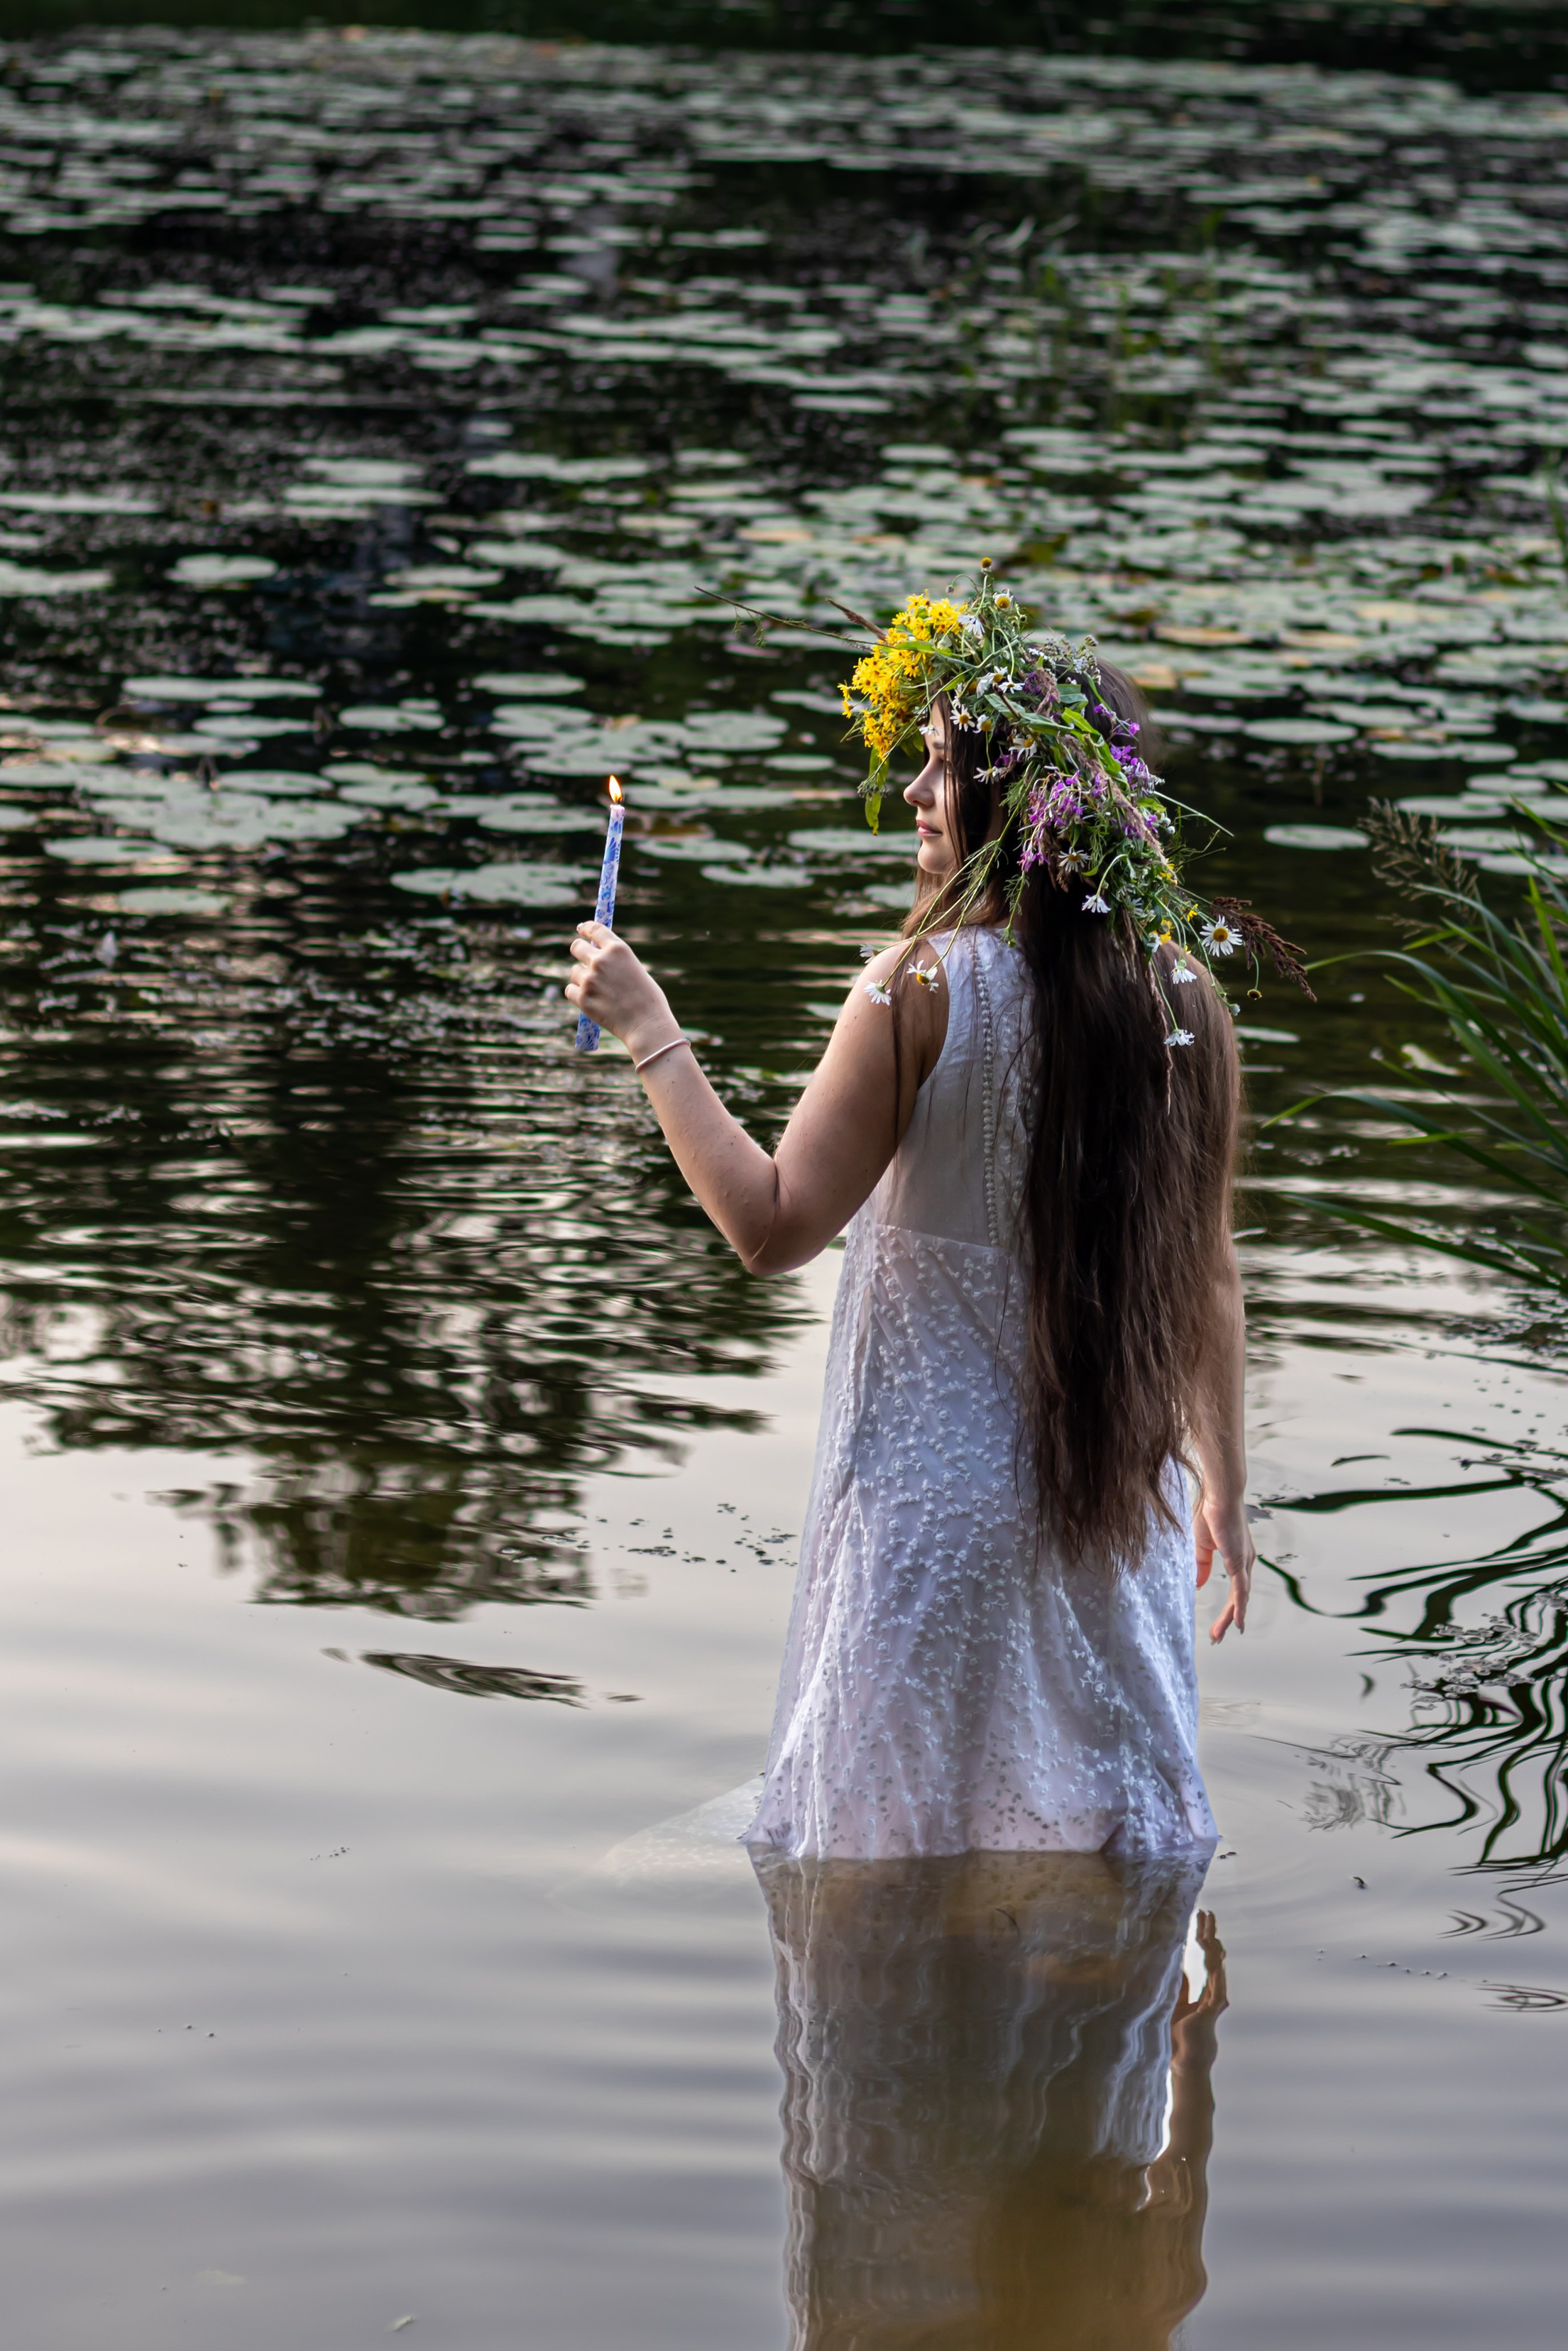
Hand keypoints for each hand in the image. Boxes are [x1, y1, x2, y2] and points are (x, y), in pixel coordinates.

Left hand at [565, 923, 677, 1057]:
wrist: (647, 1025)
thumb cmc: (648, 1000)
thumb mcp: (635, 970)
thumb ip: (616, 961)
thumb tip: (597, 956)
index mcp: (618, 949)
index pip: (595, 929)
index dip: (586, 928)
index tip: (582, 930)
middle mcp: (601, 961)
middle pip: (576, 947)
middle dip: (580, 952)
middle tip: (585, 962)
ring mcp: (590, 980)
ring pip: (574, 972)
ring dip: (582, 978)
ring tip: (599, 991)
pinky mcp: (583, 998)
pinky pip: (570, 990)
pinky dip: (578, 995)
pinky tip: (592, 1001)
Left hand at [1171, 1908, 1228, 2065]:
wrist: (1183, 2061)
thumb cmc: (1178, 2037)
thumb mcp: (1174, 2004)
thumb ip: (1179, 1986)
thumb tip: (1177, 1965)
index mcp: (1203, 1994)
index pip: (1205, 1960)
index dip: (1203, 1940)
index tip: (1200, 1920)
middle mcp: (1212, 1994)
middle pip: (1213, 1958)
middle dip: (1209, 1934)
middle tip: (1207, 1912)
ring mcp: (1215, 2001)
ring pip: (1217, 1966)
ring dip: (1213, 1944)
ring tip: (1210, 1925)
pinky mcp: (1213, 2008)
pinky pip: (1217, 1982)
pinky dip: (1217, 1965)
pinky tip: (1216, 1950)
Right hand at [1196, 1494, 1254, 1642]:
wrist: (1219, 1495)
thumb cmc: (1210, 1512)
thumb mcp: (1202, 1545)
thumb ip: (1202, 1566)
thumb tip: (1199, 1585)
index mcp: (1238, 1558)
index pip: (1235, 1590)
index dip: (1228, 1608)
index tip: (1220, 1624)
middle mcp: (1245, 1563)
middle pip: (1239, 1599)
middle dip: (1228, 1619)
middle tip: (1217, 1636)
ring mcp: (1244, 1562)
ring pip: (1240, 1598)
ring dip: (1231, 1618)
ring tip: (1220, 1634)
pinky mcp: (1239, 1561)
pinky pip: (1241, 1590)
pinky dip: (1240, 1608)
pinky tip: (1237, 1622)